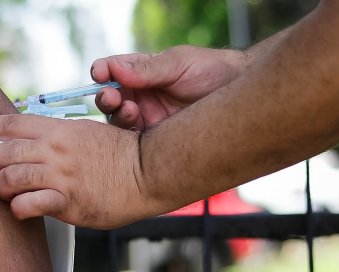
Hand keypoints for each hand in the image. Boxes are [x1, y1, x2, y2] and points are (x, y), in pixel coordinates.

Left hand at [0, 114, 160, 228]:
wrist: (146, 172)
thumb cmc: (119, 152)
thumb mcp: (87, 131)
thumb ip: (58, 135)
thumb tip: (35, 137)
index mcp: (59, 130)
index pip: (12, 123)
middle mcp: (55, 150)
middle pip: (2, 153)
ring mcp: (60, 176)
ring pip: (8, 179)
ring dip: (1, 188)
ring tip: (7, 192)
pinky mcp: (67, 202)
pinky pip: (27, 205)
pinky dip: (18, 208)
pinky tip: (24, 208)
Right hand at [92, 45, 245, 129]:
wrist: (237, 92)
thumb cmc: (209, 70)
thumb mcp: (178, 63)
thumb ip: (147, 69)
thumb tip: (115, 69)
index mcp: (141, 73)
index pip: (113, 70)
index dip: (103, 71)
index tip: (100, 73)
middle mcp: (140, 95)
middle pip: (110, 97)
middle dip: (106, 97)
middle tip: (111, 97)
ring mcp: (146, 117)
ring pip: (118, 119)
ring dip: (117, 114)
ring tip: (130, 111)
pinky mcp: (155, 139)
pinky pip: (134, 140)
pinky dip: (128, 136)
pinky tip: (136, 129)